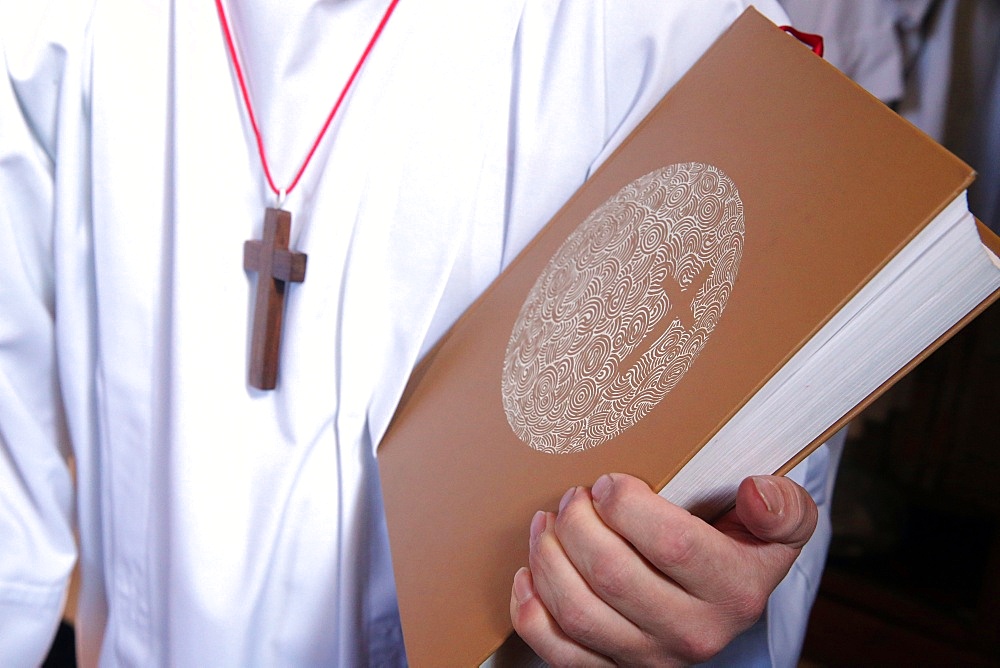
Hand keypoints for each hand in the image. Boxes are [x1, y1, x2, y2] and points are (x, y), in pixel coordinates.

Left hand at [509, 473, 817, 665]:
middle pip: (612, 574)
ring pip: (578, 610)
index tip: (610, 482)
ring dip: (549, 556)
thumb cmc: (743, 549)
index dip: (626, 505)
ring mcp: (649, 657)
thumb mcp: (782, 526)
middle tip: (575, 496)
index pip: (671, 544)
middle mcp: (693, 633)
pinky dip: (530, 609)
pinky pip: (557, 649)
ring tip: (549, 522)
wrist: (729, 603)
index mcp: (735, 590)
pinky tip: (531, 573)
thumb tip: (756, 491)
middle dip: (578, 522)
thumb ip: (784, 507)